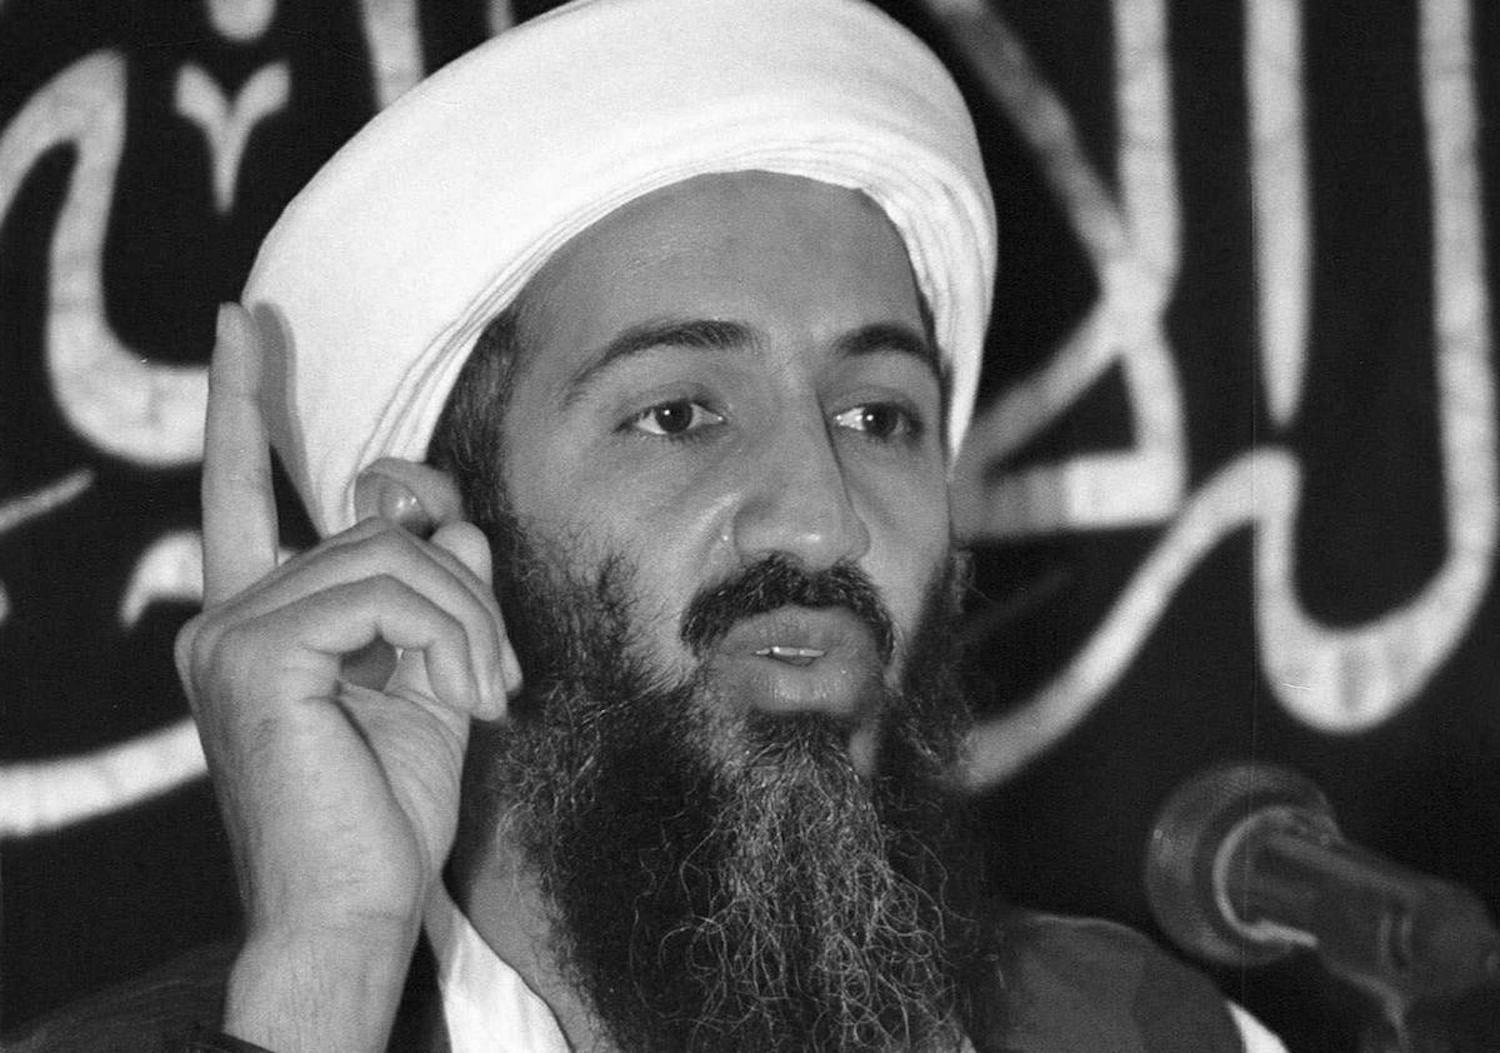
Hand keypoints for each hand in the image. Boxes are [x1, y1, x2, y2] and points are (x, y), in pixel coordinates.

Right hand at [174, 303, 519, 1049]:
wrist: (354, 909)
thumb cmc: (387, 807)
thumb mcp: (430, 673)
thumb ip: (435, 587)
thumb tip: (447, 513)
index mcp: (260, 616)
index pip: (244, 489)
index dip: (243, 403)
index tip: (246, 321)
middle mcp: (230, 612)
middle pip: (375, 523)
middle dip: (462, 588)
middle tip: (493, 675)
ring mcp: (233, 628)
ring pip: (394, 550)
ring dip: (468, 618)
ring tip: (483, 693)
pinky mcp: (257, 650)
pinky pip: (393, 586)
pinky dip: (452, 633)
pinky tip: (463, 698)